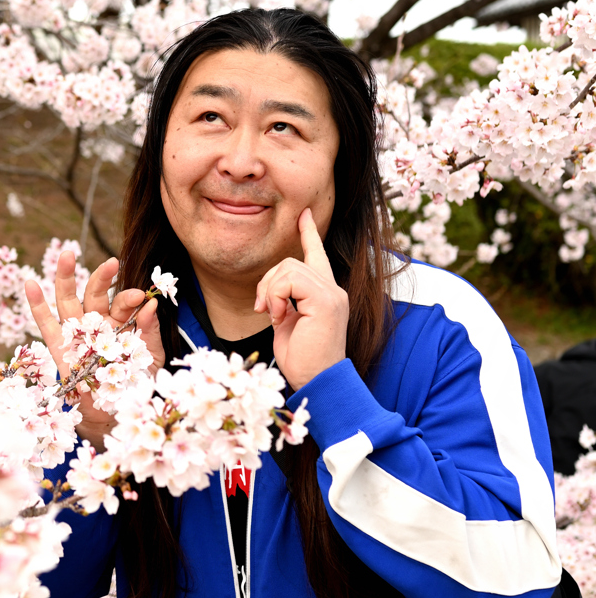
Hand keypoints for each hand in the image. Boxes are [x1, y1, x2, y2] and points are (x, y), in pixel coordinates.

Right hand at [25, 251, 164, 450]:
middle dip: (102, 277)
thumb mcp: (150, 359)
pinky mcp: (59, 350)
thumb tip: (151, 305)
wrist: (117, 418)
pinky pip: (45, 325)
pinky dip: (37, 305)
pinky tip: (30, 284)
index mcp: (121, 325)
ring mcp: (77, 335)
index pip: (123, 304)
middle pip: (96, 294)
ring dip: (66, 278)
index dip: (130, 298)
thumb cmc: (137, 386)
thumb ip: (149, 332)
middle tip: (112, 262)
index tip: (141, 297)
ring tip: (67, 255)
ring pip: (68, 301)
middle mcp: (98, 325)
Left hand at [254, 208, 347, 391]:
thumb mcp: (289, 324)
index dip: (309, 233)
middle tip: (264, 310)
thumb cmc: (302, 360)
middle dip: (267, 283)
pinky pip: (290, 281)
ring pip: (288, 268)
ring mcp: (332, 294)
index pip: (317, 255)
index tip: (303, 214)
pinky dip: (276, 297)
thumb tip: (271, 291)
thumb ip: (285, 302)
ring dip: (270, 292)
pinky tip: (278, 318)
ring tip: (274, 317)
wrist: (317, 382)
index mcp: (324, 294)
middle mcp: (333, 289)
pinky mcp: (326, 301)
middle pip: (290, 261)